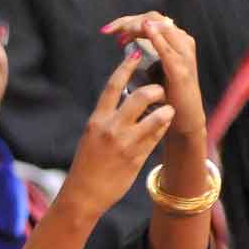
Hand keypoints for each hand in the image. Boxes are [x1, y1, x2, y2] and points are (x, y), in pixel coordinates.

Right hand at [61, 44, 173, 220]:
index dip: (127, 66)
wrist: (82, 195)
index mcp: (96, 120)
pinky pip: (159, 135)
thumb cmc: (86, 166)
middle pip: (143, 95)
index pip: (114, 85)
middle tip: (159, 92)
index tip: (137, 53)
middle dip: (156, 89)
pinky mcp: (138, 157)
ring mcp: (126, 142)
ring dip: (166, 110)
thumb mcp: (90, 137)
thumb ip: (107, 119)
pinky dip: (162, 128)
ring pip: (159, 114)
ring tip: (165, 111)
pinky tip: (161, 128)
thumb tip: (124, 100)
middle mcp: (111, 128)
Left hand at [101, 12, 204, 136]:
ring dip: (140, 26)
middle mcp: (181, 42)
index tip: (107, 31)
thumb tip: (126, 43)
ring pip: (162, 27)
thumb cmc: (165, 97)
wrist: (182, 118)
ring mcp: (183, 54)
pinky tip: (146, 30)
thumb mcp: (151, 71)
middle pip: (154, 18)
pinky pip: (168, 49)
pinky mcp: (181, 70)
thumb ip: (143, 56)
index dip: (127, 21)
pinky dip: (157, 38)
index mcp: (172, 41)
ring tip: (122, 31)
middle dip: (129, 21)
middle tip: (110, 31)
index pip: (149, 20)